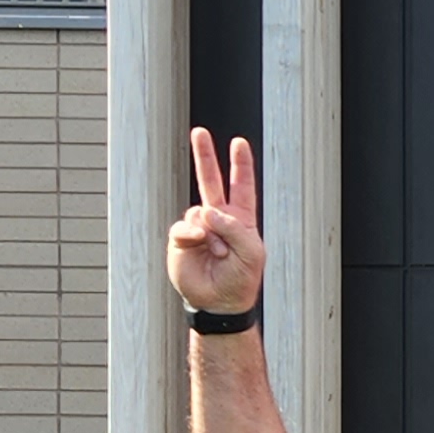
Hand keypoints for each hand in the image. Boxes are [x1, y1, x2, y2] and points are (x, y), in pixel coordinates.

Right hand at [168, 128, 267, 311]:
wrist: (218, 301)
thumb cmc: (241, 278)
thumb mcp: (252, 252)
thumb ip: (234, 228)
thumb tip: (206, 213)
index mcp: (241, 219)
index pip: (242, 186)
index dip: (241, 165)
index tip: (239, 143)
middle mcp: (218, 218)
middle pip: (210, 181)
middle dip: (205, 156)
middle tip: (199, 131)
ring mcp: (198, 227)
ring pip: (198, 210)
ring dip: (210, 231)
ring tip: (218, 252)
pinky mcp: (181, 238)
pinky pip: (184, 226)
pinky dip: (192, 234)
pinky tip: (199, 245)